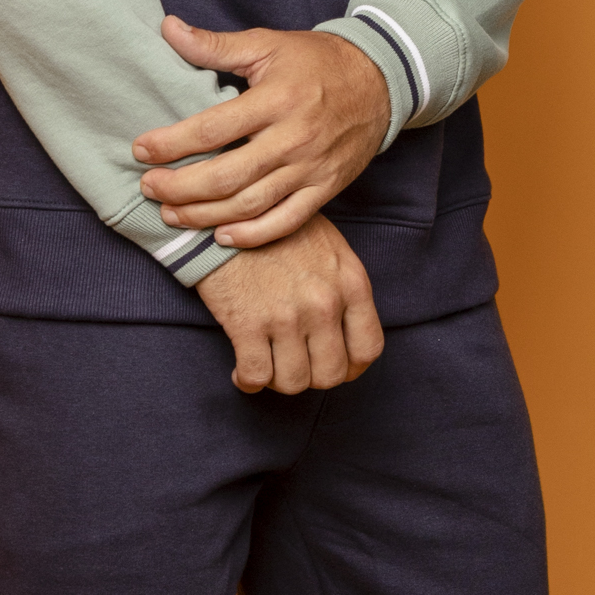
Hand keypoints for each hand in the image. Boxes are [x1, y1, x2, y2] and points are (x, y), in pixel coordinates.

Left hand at [134, 17, 391, 247]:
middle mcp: (293, 138)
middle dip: (181, 187)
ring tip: (171, 214)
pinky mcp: (325, 189)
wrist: (380, 82)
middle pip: (227, 176)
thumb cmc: (316, 62)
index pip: (213, 128)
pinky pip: (286, 221)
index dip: (172, 143)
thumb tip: (168, 28)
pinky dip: (253, 235)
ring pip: (250, 204)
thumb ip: (215, 45)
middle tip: (149, 188)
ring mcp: (311, 168)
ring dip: (205, 215)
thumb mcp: (267, 45)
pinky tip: (221, 236)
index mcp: (276, 99)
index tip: (141, 150)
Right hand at [198, 219, 384, 395]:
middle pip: (332, 374)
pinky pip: (256, 376)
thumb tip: (344, 327)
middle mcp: (325, 304)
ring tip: (269, 367)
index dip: (352, 368)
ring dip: (280, 382)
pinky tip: (243, 373)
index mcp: (351, 283)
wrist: (226, 212)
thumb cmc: (276, 228)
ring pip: (294, 382)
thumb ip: (343, 286)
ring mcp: (287, 317)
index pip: (368, 348)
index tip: (335, 366)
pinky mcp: (247, 324)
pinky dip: (249, 381)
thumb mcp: (329, 247)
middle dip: (313, 377)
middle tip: (296, 366)